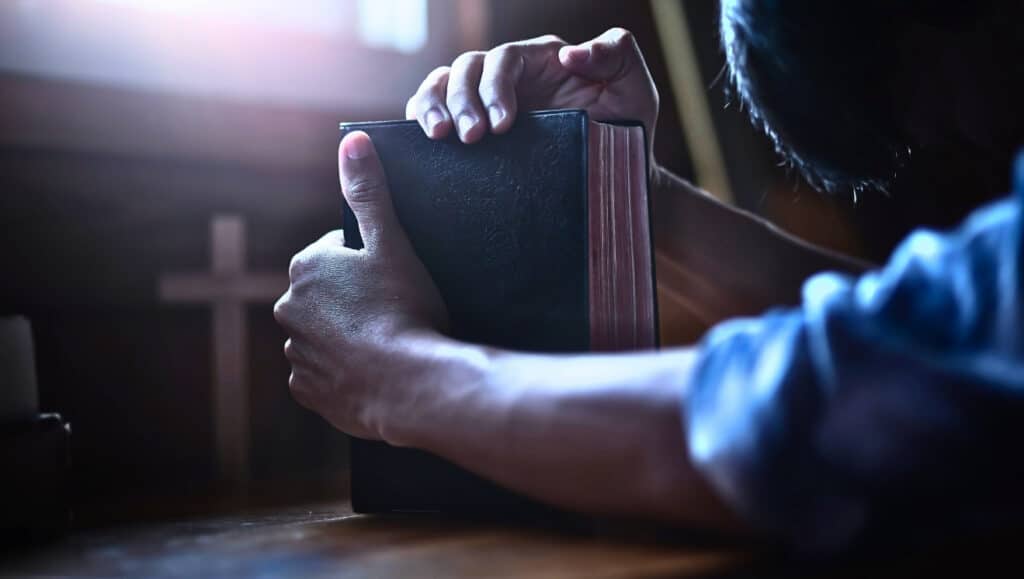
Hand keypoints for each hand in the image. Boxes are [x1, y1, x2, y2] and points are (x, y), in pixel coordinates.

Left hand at [274, 131, 447, 440]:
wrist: (411, 384)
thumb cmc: (405, 309)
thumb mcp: (392, 243)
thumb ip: (369, 191)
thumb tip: (352, 141)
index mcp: (306, 267)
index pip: (338, 254)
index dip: (371, 263)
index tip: (395, 280)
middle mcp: (288, 308)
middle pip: (328, 295)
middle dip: (355, 300)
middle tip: (395, 311)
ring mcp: (297, 353)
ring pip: (325, 335)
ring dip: (349, 336)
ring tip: (388, 343)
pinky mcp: (308, 391)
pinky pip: (324, 374)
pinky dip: (344, 372)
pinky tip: (373, 370)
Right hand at [405, 28, 659, 157]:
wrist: (617, 179)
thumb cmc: (628, 130)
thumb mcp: (634, 88)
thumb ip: (616, 54)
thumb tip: (571, 53)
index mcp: (541, 60)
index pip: (504, 59)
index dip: (495, 86)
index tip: (502, 125)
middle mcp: (510, 76)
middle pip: (466, 70)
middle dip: (461, 102)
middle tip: (470, 137)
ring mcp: (487, 102)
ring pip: (443, 86)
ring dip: (433, 106)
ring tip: (437, 138)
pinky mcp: (476, 132)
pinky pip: (434, 111)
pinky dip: (422, 117)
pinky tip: (423, 142)